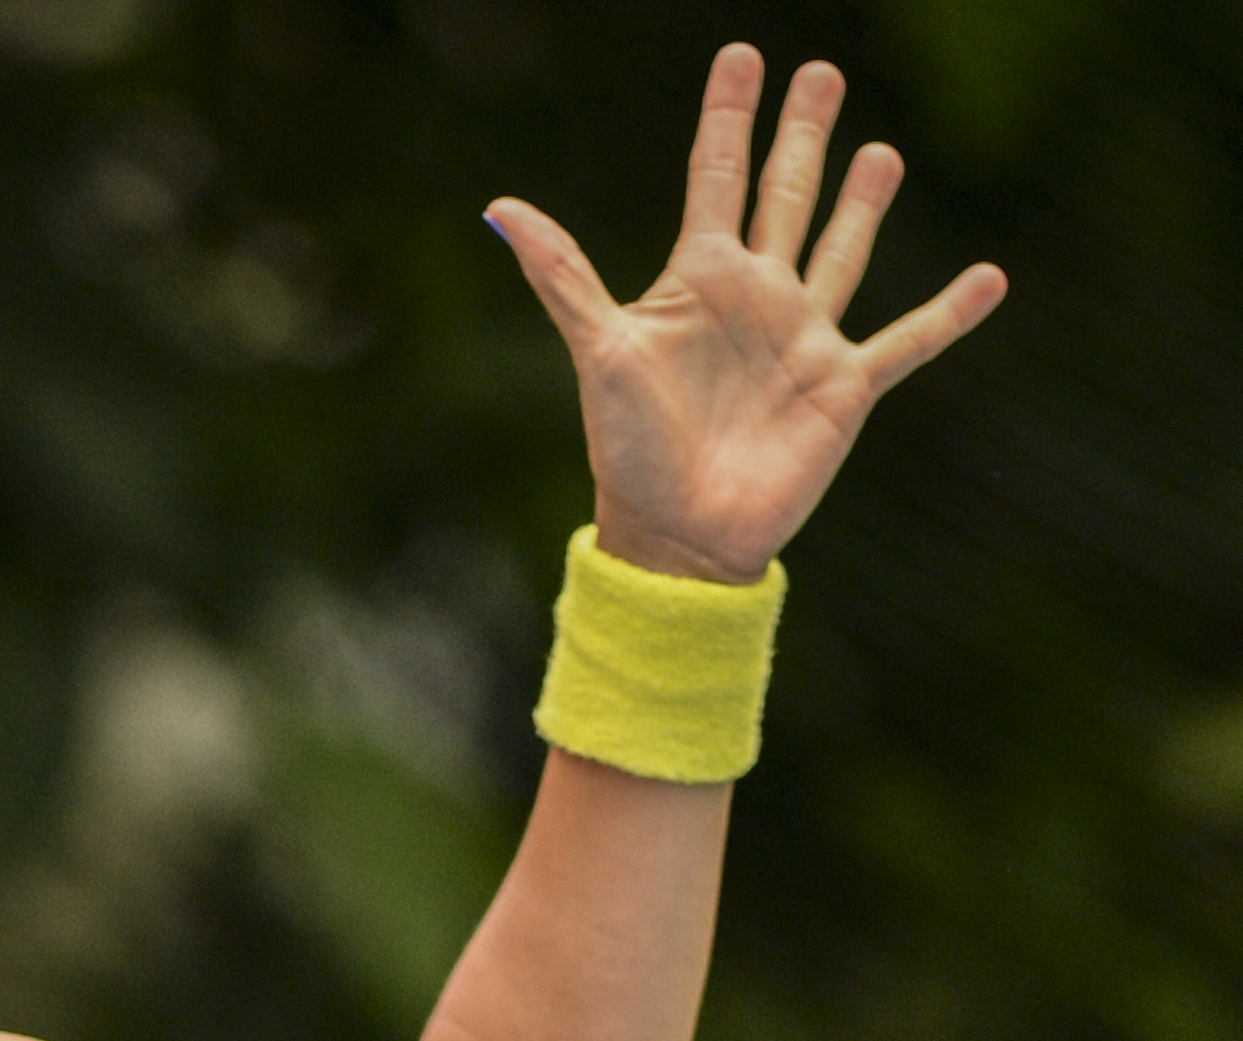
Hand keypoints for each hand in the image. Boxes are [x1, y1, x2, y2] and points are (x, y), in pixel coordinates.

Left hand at [488, 44, 1005, 584]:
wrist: (675, 536)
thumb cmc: (629, 448)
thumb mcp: (600, 348)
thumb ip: (563, 275)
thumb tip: (500, 207)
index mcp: (698, 280)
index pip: (716, 177)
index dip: (728, 118)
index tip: (742, 55)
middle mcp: (756, 297)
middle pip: (786, 196)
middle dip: (802, 137)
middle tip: (821, 73)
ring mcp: (804, 339)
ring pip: (842, 251)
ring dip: (863, 202)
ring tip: (880, 150)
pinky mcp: (844, 387)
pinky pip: (908, 342)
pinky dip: (949, 313)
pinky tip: (991, 277)